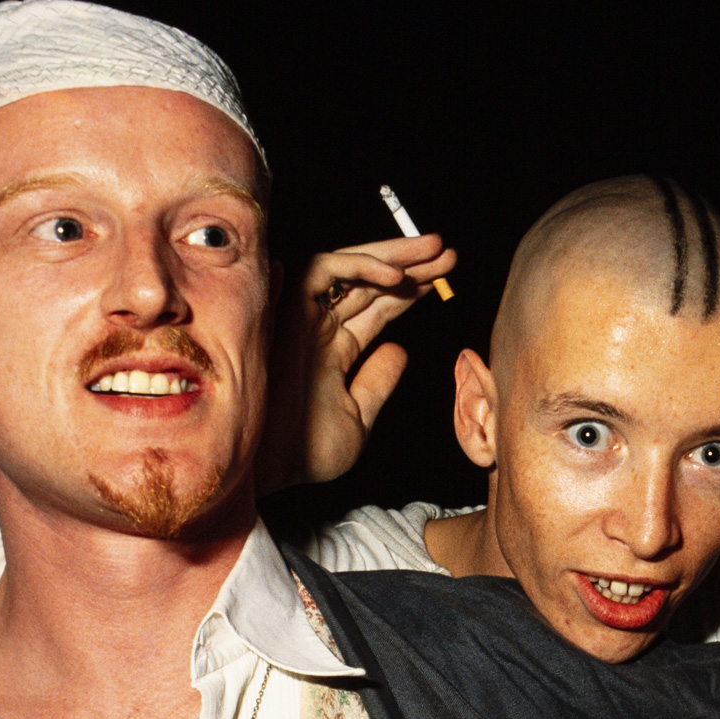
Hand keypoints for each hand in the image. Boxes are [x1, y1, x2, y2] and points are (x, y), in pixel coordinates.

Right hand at [259, 234, 457, 491]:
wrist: (271, 467)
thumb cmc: (304, 451)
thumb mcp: (357, 415)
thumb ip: (377, 381)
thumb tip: (399, 350)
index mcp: (332, 349)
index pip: (375, 307)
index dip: (409, 292)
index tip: (442, 281)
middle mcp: (318, 327)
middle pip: (367, 282)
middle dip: (410, 264)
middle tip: (448, 254)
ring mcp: (303, 317)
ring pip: (348, 267)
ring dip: (393, 256)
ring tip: (435, 251)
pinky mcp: (287, 310)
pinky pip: (321, 270)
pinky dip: (359, 266)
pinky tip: (396, 277)